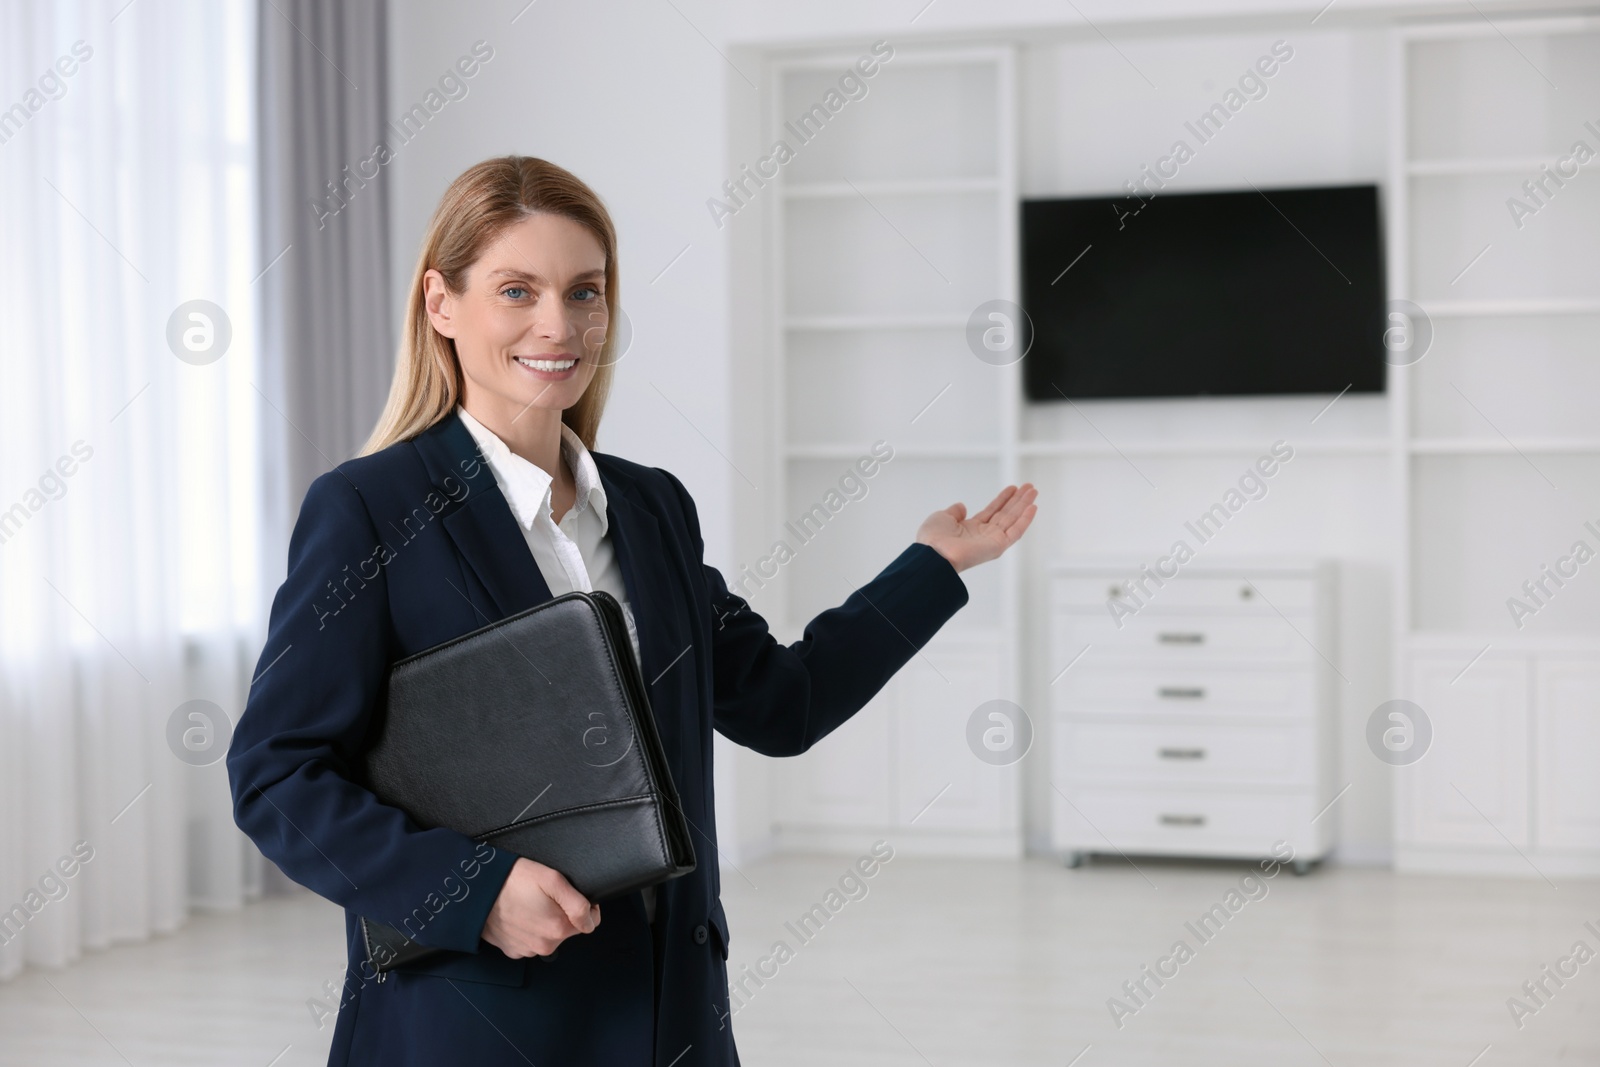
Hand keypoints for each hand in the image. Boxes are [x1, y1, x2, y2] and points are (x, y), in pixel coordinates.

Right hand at [481, 857, 599, 958]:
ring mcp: (527, 950)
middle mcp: (544, 946)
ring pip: (548, 936)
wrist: (475, 891)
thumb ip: (579, 903)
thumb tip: (591, 920)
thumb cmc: (513, 880)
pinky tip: (518, 914)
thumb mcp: (553, 880)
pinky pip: (529, 941)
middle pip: (567, 930)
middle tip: (543, 896)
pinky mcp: (512, 951)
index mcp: (558, 929)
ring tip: (528, 903)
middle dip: (561, 914)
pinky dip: (528, 929)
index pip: (588, 923)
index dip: (584, 906)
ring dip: (544, 922)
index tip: (570, 895)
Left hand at [915, 483, 1037, 573]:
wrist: (934, 554)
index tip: (1013, 488)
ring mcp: (992, 541)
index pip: (992, 511)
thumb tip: (962, 506)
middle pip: (1006, 514)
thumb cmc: (933, 539)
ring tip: (1034, 491)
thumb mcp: (942, 518)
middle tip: (1030, 487)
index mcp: (971, 529)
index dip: (1003, 499)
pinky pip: (1015, 531)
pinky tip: (1033, 507)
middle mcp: (984, 534)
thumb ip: (954, 512)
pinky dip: (1025, 519)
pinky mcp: (998, 546)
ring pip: (1013, 519)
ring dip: (1025, 505)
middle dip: (1018, 500)